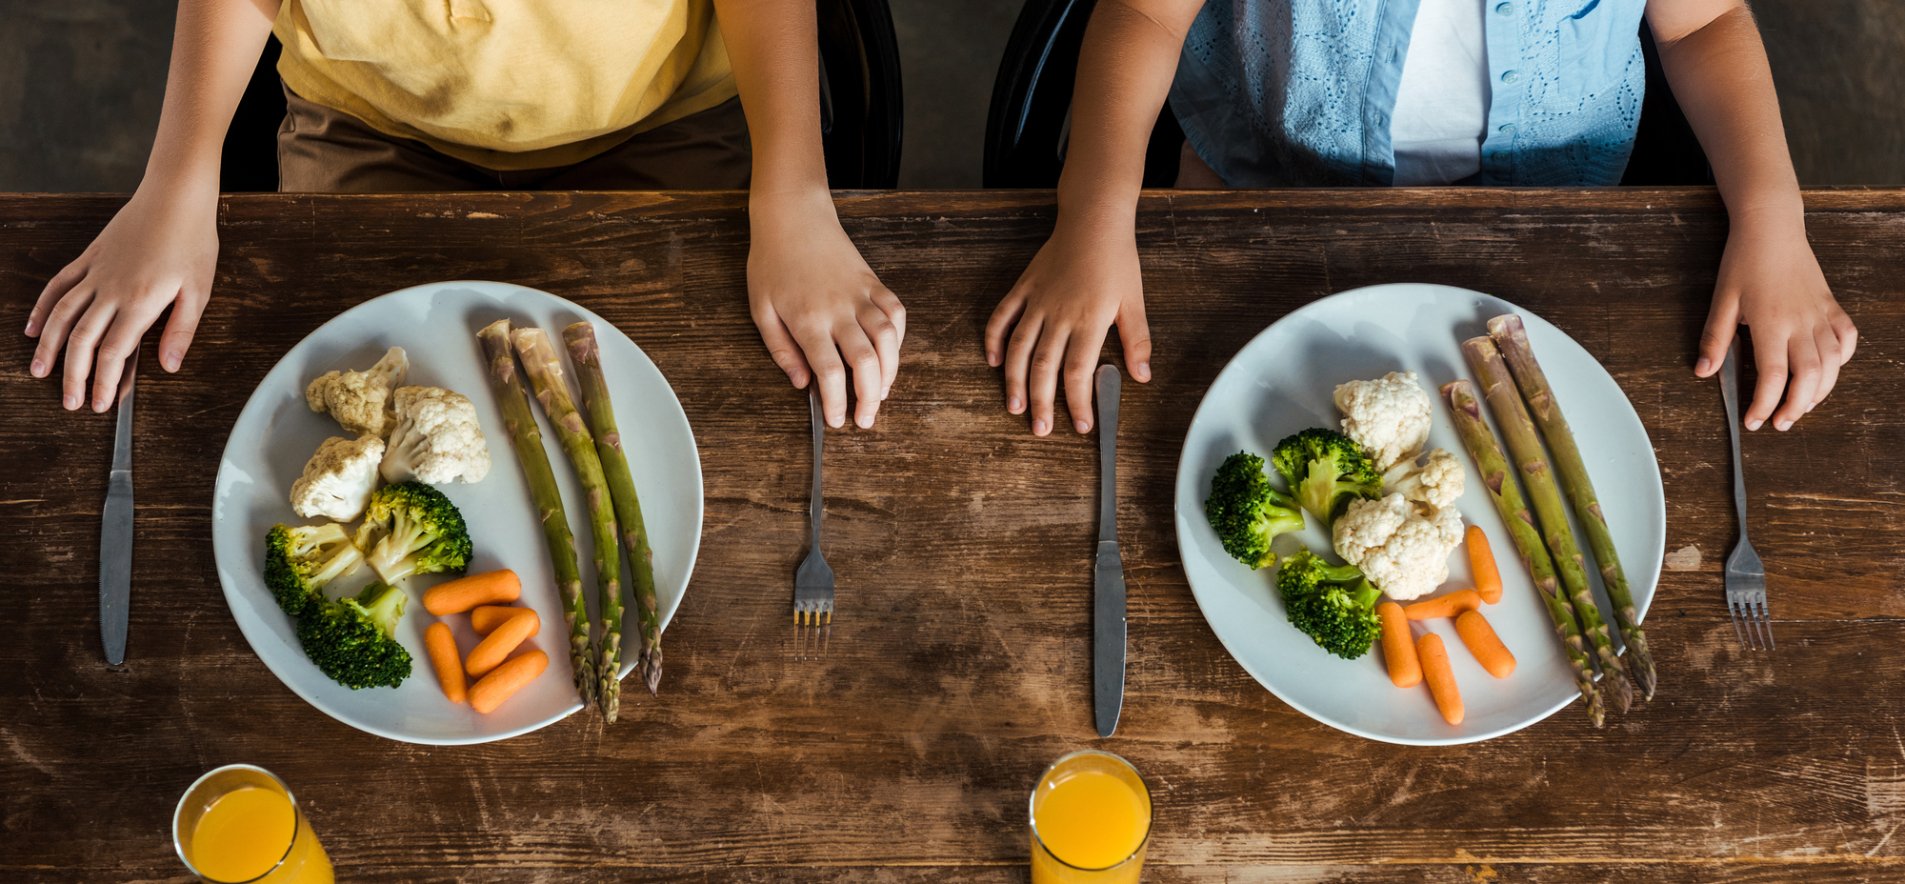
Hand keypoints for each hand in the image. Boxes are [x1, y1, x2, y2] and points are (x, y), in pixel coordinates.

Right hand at [26, 182, 217, 410]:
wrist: (174, 196)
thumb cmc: (192, 242)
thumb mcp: (199, 291)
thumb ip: (181, 331)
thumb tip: (168, 367)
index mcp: (141, 302)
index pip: (113, 352)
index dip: (103, 381)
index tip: (98, 404)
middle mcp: (111, 290)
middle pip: (82, 340)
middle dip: (74, 375)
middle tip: (70, 402)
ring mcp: (96, 272)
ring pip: (62, 314)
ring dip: (50, 347)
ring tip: (40, 372)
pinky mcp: (90, 257)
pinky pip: (59, 285)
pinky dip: (43, 308)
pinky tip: (35, 328)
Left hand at [747, 188, 904, 428]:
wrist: (793, 217)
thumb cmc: (771, 262)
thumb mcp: (761, 309)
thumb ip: (781, 349)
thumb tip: (801, 383)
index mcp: (807, 319)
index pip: (829, 371)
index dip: (836, 402)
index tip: (838, 420)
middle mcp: (838, 309)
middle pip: (865, 361)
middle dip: (869, 397)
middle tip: (866, 418)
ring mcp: (860, 294)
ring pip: (888, 339)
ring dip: (890, 371)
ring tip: (881, 393)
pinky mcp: (873, 282)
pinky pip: (896, 313)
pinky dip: (899, 338)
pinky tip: (890, 354)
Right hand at [985, 216, 1150, 435]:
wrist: (1093, 220)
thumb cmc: (1117, 261)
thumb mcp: (1135, 300)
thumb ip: (1137, 340)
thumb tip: (1141, 376)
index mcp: (1089, 320)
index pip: (1079, 372)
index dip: (1078, 402)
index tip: (1080, 425)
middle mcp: (1059, 315)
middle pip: (1044, 367)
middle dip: (1041, 402)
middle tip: (1040, 429)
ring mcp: (1037, 301)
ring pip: (1020, 348)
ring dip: (1014, 380)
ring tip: (1014, 407)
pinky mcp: (1024, 288)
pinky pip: (1003, 317)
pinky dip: (995, 339)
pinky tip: (995, 362)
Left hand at [1694, 212, 1856, 430]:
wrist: (1772, 227)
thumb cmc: (1744, 261)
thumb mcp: (1722, 300)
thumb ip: (1715, 338)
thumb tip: (1703, 371)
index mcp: (1771, 324)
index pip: (1772, 377)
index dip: (1763, 405)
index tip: (1754, 421)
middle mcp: (1802, 323)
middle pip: (1809, 378)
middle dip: (1795, 407)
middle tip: (1780, 423)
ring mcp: (1821, 314)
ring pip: (1832, 364)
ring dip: (1820, 392)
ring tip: (1801, 406)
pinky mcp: (1832, 306)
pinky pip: (1846, 340)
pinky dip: (1841, 361)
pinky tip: (1827, 372)